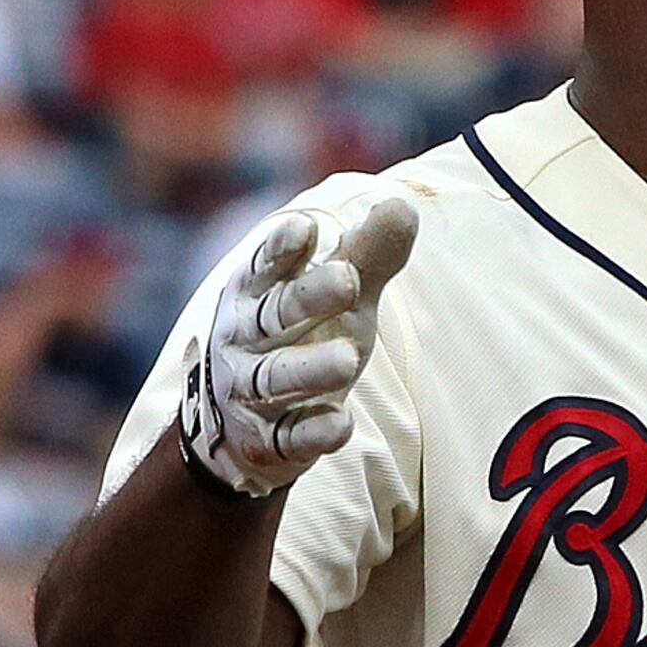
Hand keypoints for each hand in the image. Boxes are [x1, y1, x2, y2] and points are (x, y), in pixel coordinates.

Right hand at [179, 190, 418, 497]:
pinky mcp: (267, 442)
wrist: (246, 423)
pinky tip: (341, 425)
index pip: (265, 267)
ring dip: (310, 369)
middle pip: (276, 316)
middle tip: (348, 280)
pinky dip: (314, 432)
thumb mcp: (337, 298)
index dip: (281, 248)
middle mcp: (244, 340)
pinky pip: (290, 437)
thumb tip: (402, 205)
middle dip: (308, 298)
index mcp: (256, 295)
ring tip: (347, 360)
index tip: (306, 228)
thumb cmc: (301, 337)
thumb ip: (366, 256)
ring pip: (277, 378)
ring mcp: (250, 392)